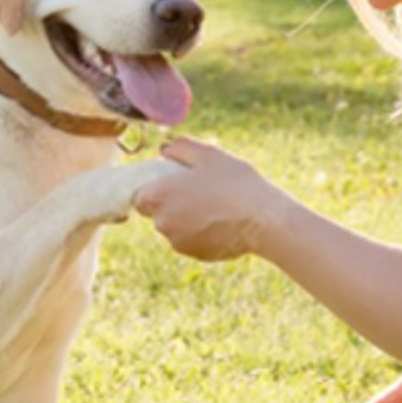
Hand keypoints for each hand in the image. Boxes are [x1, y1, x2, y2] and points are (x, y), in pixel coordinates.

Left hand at [132, 137, 291, 261]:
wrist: (262, 219)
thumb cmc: (235, 183)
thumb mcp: (207, 154)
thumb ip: (179, 148)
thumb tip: (164, 150)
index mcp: (159, 196)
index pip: (139, 196)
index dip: (154, 188)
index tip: (172, 183)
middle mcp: (162, 223)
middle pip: (156, 213)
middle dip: (170, 203)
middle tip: (197, 191)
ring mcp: (178, 242)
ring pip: (174, 228)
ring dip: (185, 219)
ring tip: (214, 206)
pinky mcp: (195, 255)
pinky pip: (190, 240)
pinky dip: (199, 232)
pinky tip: (220, 221)